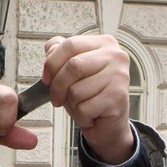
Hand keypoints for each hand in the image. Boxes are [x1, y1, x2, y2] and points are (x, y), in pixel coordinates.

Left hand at [43, 34, 133, 163]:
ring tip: (82, 104)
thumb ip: (61, 53)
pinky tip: (91, 114)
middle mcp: (116, 56)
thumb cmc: (88, 94)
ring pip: (76, 89)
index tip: (46, 78)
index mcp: (104, 43)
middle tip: (57, 98)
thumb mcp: (71, 70)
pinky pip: (84, 107)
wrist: (107, 122)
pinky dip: (80, 115)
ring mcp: (120, 76)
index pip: (70, 44)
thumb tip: (52, 47)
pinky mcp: (118, 97)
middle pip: (73, 66)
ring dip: (71, 104)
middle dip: (57, 86)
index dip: (51, 63)